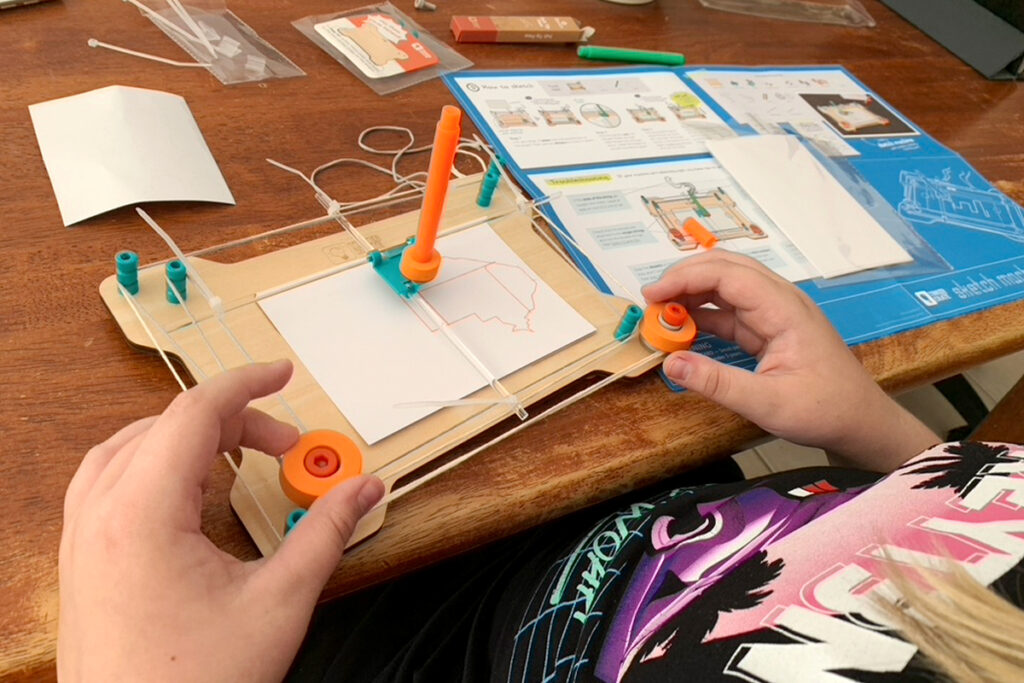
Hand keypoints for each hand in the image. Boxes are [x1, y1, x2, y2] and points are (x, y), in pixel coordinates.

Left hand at [58, 360, 383, 681]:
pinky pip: (109, 479)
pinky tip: (186, 488)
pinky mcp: (83, 559)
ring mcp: (84, 538)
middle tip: (283, 445)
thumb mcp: (279, 603)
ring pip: (131, 447)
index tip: (283, 373)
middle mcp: (100, 516)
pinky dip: (155, 464)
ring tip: (236, 454)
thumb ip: (325, 533)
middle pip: (167, 426)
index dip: (247, 383)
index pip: (195, 413)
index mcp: (141, 514)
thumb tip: (362, 489)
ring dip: (189, 438)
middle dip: (232, 421)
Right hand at [643, 251, 937, 470]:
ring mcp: (776, 313)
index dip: (686, 278)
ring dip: (693, 293)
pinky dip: (704, 314)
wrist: (862, 422)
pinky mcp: (771, 329)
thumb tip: (670, 363)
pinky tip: (683, 327)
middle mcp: (781, 301)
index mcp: (784, 309)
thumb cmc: (824, 412)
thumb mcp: (767, 404)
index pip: (728, 274)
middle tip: (650, 300)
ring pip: (728, 286)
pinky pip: (732, 310)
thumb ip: (717, 383)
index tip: (652, 296)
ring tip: (660, 312)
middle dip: (685, 277)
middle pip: (727, 269)